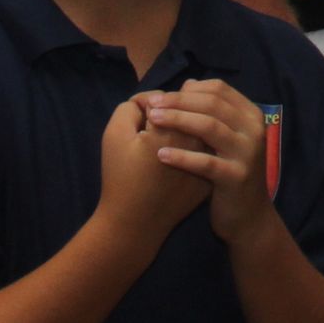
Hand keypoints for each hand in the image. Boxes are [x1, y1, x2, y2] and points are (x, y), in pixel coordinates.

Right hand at [97, 93, 209, 240]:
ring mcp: (206, 163)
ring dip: (187, 127)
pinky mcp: (208, 180)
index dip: (150, 103)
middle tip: (154, 127)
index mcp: (172, 130)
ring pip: (201, 130)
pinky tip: (177, 158)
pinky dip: (194, 149)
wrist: (134, 224)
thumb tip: (155, 98)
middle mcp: (196, 143)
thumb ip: (133, 106)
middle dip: (173, 111)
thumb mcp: (115, 135)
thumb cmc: (121, 178)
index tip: (141, 117)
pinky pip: (205, 153)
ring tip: (165, 140)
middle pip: (189, 110)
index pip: (165, 98)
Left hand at [143, 78, 278, 243]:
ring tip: (152, 123)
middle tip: (151, 106)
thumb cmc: (229, 172)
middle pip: (212, 103)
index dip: (187, 90)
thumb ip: (210, 111)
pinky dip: (182, 156)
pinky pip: (206, 162)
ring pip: (209, 126)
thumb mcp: (224, 138)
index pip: (218, 89)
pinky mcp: (237, 177)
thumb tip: (188, 84)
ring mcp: (247, 153)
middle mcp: (254, 129)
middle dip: (178, 102)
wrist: (248, 217)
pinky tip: (161, 155)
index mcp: (251, 115)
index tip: (160, 96)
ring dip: (177, 121)